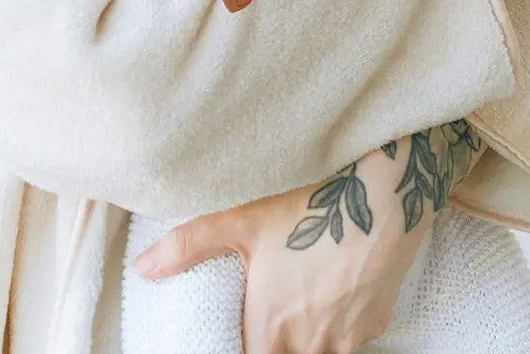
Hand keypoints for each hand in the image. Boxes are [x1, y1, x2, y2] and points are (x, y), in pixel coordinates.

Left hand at [132, 142, 448, 353]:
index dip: (240, 346)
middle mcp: (314, 343)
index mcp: (273, 328)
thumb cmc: (310, 204)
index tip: (235, 330)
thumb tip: (143, 267)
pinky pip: (352, 336)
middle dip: (271, 343)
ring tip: (294, 302)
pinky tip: (331, 289)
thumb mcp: (240, 217)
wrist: (386, 193)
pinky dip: (337, 324)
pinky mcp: (379, 319)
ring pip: (321, 353)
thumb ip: (188, 245)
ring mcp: (351, 335)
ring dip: (305, 338)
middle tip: (262, 314)